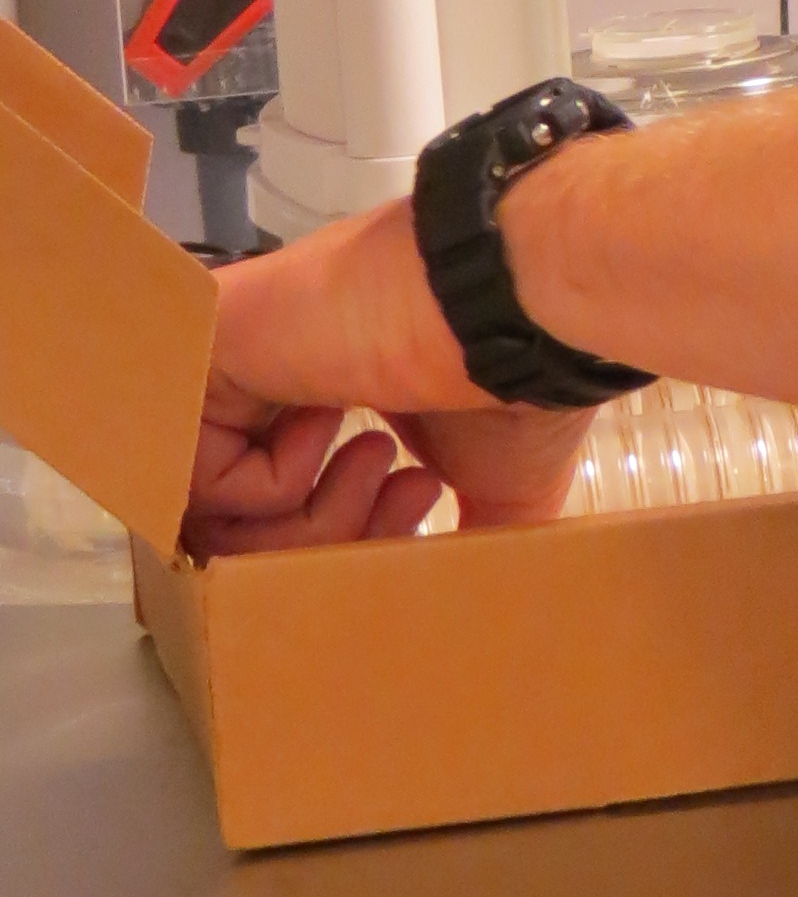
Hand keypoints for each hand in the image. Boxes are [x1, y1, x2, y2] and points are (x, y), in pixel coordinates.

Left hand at [184, 198, 598, 555]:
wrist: (496, 308)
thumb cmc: (502, 383)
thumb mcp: (497, 482)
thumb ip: (472, 531)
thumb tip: (487, 587)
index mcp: (332, 386)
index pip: (293, 507)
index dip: (348, 544)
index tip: (418, 517)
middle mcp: (273, 375)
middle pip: (251, 527)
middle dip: (332, 544)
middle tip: (407, 503)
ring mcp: (232, 367)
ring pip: (220, 515)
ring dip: (309, 522)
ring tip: (378, 459)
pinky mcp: (196, 362)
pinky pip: (199, 480)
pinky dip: (271, 484)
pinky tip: (326, 420)